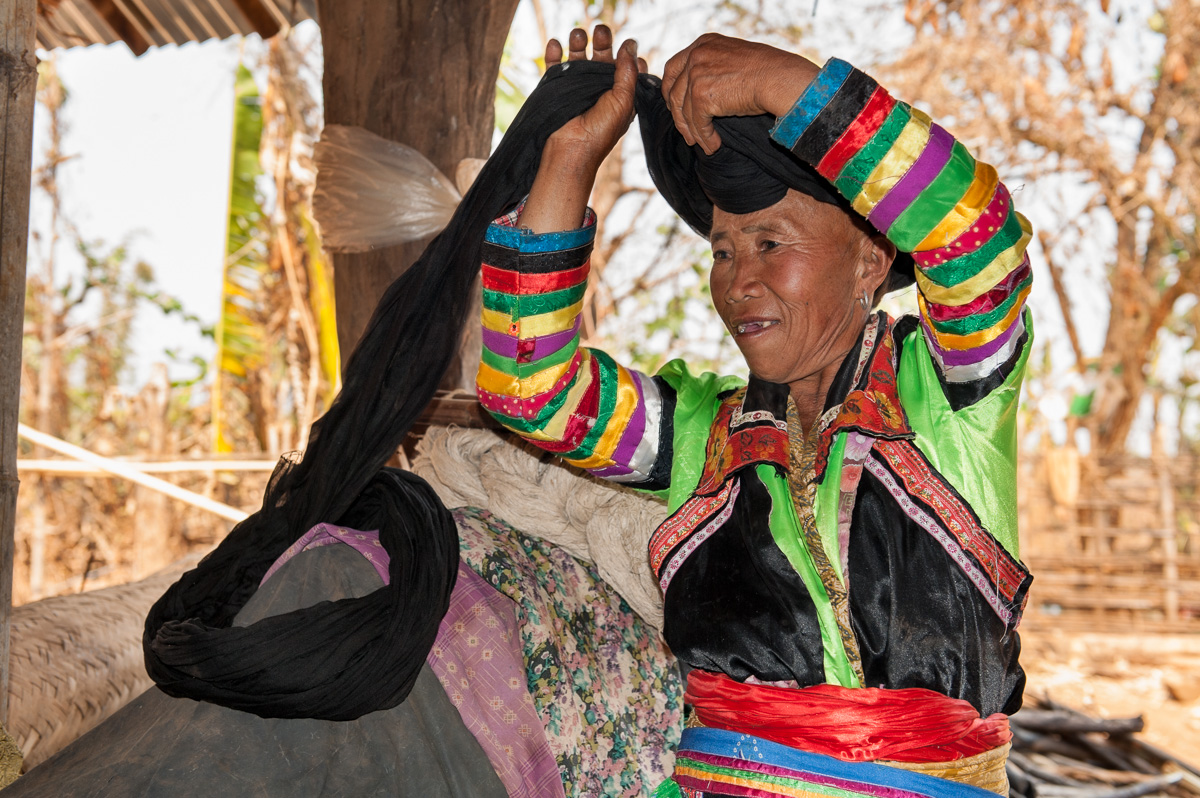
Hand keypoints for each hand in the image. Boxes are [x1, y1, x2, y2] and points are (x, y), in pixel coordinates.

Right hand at [542, 25, 645, 172]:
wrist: (571, 149)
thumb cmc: (601, 131)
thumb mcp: (623, 100)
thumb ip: (628, 72)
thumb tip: (630, 44)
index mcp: (620, 95)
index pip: (626, 69)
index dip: (628, 56)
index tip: (627, 48)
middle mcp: (600, 90)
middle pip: (602, 58)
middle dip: (602, 42)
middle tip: (601, 30)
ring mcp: (578, 89)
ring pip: (578, 59)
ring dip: (578, 44)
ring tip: (578, 33)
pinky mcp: (558, 90)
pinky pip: (555, 67)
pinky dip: (554, 54)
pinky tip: (555, 43)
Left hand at [661, 33, 819, 154]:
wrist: (779, 78)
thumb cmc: (766, 72)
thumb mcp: (733, 59)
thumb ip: (713, 68)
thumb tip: (699, 91)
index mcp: (703, 44)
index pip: (673, 68)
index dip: (670, 90)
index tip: (674, 106)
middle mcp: (696, 55)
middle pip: (674, 91)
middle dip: (678, 116)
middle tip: (687, 133)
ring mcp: (697, 74)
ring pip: (685, 111)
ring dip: (693, 131)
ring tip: (703, 144)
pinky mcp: (702, 95)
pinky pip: (698, 123)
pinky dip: (705, 138)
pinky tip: (713, 145)